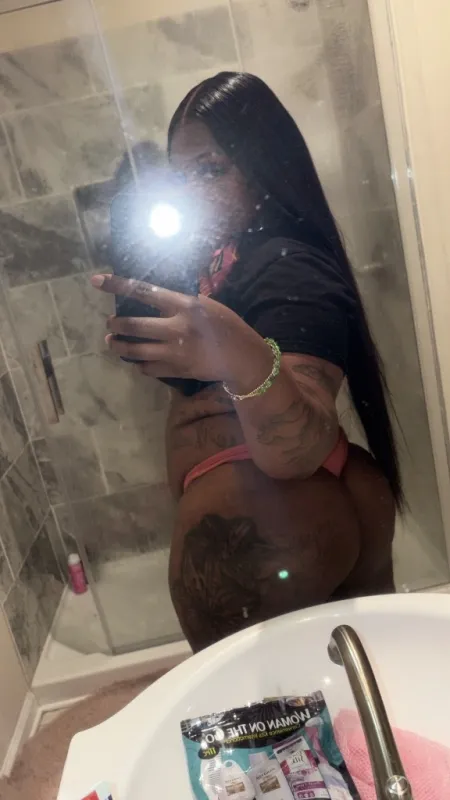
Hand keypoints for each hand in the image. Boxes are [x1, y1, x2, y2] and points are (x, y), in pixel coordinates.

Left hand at [91, 274, 272, 389]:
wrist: (242, 356)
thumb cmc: (226, 325)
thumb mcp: (205, 306)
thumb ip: (180, 304)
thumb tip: (153, 300)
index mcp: (183, 305)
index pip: (143, 291)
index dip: (117, 285)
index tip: (96, 280)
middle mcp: (176, 327)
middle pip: (133, 326)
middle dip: (115, 325)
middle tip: (110, 324)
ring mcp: (175, 352)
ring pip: (135, 351)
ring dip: (119, 347)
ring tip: (113, 343)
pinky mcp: (177, 370)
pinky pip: (148, 369)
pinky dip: (140, 364)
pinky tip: (139, 361)